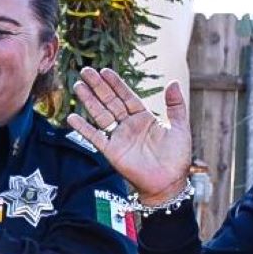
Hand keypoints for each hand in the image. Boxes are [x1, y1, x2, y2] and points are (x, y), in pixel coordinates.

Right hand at [68, 67, 192, 202]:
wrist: (169, 182)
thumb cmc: (177, 157)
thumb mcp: (180, 127)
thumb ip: (176, 105)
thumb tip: (173, 82)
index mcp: (143, 117)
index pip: (126, 96)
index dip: (116, 84)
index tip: (105, 71)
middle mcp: (128, 125)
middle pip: (110, 102)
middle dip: (98, 87)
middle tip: (85, 71)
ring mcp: (119, 138)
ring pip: (100, 115)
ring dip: (89, 101)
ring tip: (78, 86)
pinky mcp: (112, 152)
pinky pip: (95, 137)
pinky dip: (84, 128)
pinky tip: (72, 117)